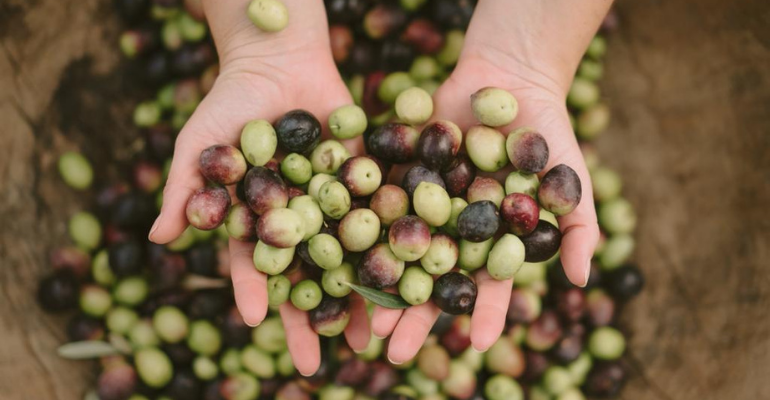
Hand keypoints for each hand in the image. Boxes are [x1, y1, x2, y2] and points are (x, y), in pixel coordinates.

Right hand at [148, 0, 368, 374]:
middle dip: (310, 317)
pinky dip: (393, 243)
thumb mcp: (200, 143)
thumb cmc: (229, 102)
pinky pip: (380, 213)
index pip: (256, 264)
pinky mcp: (366, 181)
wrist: (278, 60)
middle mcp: (300, 222)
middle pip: (307, 276)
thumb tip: (158, 238)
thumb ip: (184, 189)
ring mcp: (334, 205)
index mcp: (260, 222)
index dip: (255, 289)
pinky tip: (407, 272)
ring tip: (372, 336)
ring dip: (359, 296)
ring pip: (348, 258)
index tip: (256, 318)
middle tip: (316, 360)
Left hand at [371, 42, 599, 364]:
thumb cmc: (546, 132)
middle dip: (414, 315)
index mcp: (488, 241)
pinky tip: (340, 256)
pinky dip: (358, 229)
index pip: (487, 285)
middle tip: (394, 351)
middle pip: (430, 279)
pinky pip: (375, 203)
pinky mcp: (395, 175)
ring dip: (379, 285)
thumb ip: (577, 228)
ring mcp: (420, 205)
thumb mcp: (568, 180)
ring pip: (395, 252)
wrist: (508, 75)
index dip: (486, 312)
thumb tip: (580, 282)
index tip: (479, 342)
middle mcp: (450, 230)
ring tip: (363, 319)